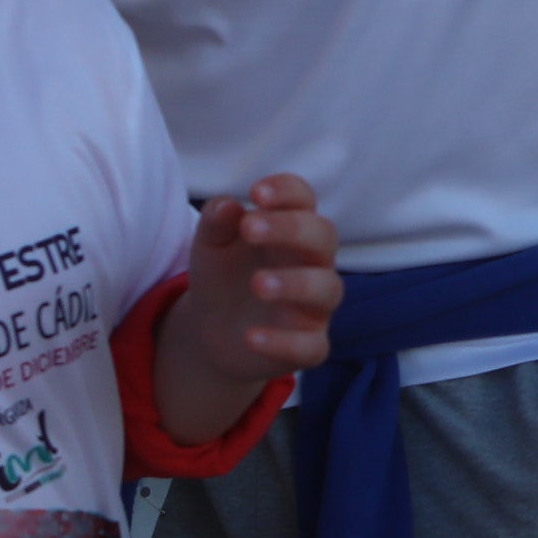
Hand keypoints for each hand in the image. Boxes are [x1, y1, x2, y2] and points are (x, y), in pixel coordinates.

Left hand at [171, 173, 341, 389]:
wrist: (215, 332)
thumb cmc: (224, 276)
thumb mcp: (210, 246)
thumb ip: (217, 223)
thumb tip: (228, 205)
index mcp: (291, 230)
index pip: (304, 200)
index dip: (287, 192)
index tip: (256, 193)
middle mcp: (312, 263)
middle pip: (324, 236)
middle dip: (291, 228)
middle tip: (250, 228)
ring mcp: (314, 305)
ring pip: (327, 288)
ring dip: (296, 283)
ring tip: (257, 284)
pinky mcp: (308, 344)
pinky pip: (311, 346)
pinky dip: (285, 343)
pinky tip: (251, 337)